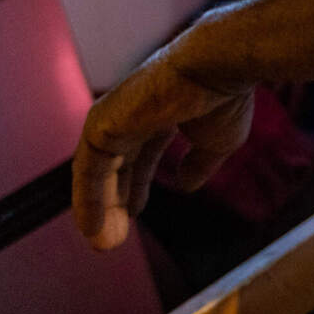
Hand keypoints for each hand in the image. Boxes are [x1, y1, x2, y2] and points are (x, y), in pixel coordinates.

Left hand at [71, 31, 253, 251]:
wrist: (217, 68)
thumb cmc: (224, 97)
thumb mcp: (218, 142)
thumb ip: (198, 164)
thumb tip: (186, 186)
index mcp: (158, 113)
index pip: (140, 154)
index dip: (137, 185)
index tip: (135, 213)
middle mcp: (130, 116)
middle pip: (115, 166)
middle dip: (115, 203)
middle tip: (112, 239)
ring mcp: (112, 120)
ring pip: (98, 174)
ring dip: (99, 210)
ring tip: (103, 245)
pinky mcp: (100, 127)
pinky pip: (88, 174)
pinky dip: (89, 203)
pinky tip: (93, 229)